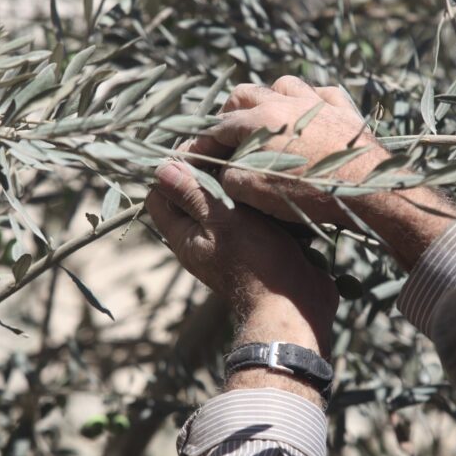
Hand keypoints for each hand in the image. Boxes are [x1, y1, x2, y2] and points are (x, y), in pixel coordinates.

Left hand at [145, 159, 337, 358]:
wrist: (296, 305)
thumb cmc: (256, 263)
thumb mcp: (221, 220)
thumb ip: (192, 193)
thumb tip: (160, 167)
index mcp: (184, 237)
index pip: (160, 196)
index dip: (170, 170)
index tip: (195, 150)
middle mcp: (203, 240)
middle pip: (192, 196)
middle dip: (207, 173)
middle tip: (228, 152)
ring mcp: (232, 243)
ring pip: (225, 202)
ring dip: (237, 185)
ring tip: (251, 164)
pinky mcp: (258, 243)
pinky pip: (251, 215)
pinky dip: (257, 200)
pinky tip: (269, 185)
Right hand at [189, 76, 455, 269]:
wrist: (369, 190)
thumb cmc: (309, 194)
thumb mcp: (257, 193)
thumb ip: (231, 177)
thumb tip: (222, 171)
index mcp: (259, 120)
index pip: (218, 128)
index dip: (202, 145)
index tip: (194, 159)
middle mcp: (285, 101)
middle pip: (245, 94)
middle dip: (230, 113)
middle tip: (227, 136)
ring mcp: (317, 101)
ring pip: (283, 84)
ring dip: (269, 98)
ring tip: (267, 119)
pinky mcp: (345, 109)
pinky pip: (323, 92)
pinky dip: (310, 100)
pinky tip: (310, 113)